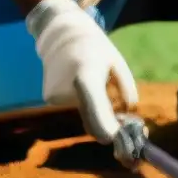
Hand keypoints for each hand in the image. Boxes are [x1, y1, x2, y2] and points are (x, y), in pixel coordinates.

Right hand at [27, 0, 138, 142]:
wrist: (59, 34)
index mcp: (86, 76)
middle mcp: (67, 90)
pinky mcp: (49, 98)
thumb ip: (126, 91)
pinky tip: (81, 85)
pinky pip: (76, 109)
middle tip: (125, 125)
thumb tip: (128, 116)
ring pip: (86, 115)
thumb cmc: (94, 47)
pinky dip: (84, 104)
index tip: (126, 143)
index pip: (97, 113)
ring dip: (97, 112)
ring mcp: (55, 96)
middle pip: (93, 122)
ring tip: (99, 89)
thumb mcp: (117, 63)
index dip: (112, 133)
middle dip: (111, 129)